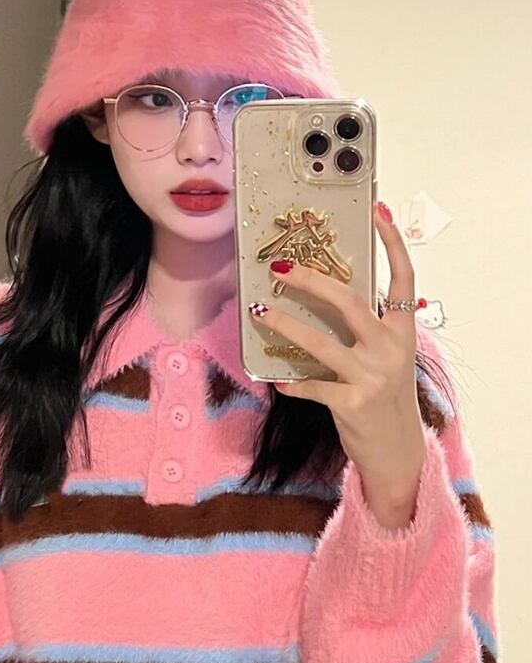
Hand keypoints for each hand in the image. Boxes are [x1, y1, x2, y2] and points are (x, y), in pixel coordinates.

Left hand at [249, 202, 426, 525]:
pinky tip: (278, 381)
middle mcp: (390, 348)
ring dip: (284, 324)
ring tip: (260, 312)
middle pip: (348, 302)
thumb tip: (326, 296)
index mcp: (402, 332)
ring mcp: (371, 376)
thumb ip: (367, 331)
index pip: (403, 278)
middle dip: (311, 281)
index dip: (392, 243)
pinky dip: (292, 383)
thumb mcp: (387, 359)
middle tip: (280, 268)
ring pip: (319, 341)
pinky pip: (312, 386)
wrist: (397, 451)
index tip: (378, 211)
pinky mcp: (352, 402)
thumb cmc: (385, 398)